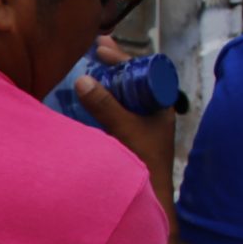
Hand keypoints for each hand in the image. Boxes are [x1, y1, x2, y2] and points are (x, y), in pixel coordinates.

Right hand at [70, 33, 177, 175]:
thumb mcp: (124, 129)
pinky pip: (113, 111)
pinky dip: (100, 101)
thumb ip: (105, 106)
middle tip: (90, 51)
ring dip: (103, 83)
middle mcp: (151, 109)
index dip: (121, 57)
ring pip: (121, 95)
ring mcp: (139, 123)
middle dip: (110, 66)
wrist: (150, 196)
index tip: (101, 46)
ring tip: (84, 70)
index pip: (141, 70)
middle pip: (130, 80)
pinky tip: (85, 99)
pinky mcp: (128, 136)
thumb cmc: (144, 161)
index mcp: (160, 102)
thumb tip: (82, 80)